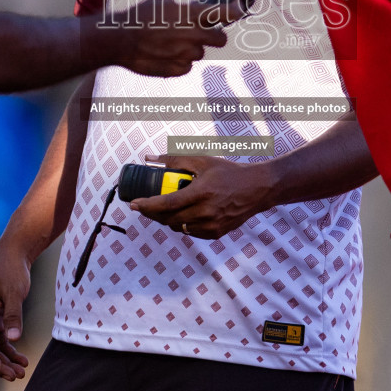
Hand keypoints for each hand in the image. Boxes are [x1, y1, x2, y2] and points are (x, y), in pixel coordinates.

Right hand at [0, 242, 33, 380]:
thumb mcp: (14, 292)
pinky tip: (22, 360)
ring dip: (6, 360)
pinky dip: (11, 350)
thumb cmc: (11, 269)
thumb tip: (13, 338)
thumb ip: (13, 315)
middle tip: (14, 376)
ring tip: (21, 373)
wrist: (14, 254)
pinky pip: (3, 339)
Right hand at [111, 0, 235, 76]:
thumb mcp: (162, 4)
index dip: (234, 12)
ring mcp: (186, 55)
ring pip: (199, 53)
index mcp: (190, 15)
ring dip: (190, 49)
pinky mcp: (178, 69)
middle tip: (201, 33)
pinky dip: (178, 62)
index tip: (241, 11)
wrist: (119, 40)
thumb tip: (192, 14)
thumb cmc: (138, 18)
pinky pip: (186, 66)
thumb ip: (183, 10)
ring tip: (170, 44)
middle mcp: (193, 35)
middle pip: (220, 39)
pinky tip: (163, 55)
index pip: (222, 13)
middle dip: (214, 36)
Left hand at [129, 154, 274, 237]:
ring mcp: (211, 225)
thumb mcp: (203, 161)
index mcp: (200, 193)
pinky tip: (182, 215)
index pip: (166, 204)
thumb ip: (176, 159)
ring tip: (163, 209)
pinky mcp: (216, 233)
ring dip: (167, 220)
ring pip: (178, 227)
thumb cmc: (229, 172)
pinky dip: (183, 224)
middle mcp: (205, 212)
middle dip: (152, 214)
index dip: (147, 205)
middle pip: (168, 219)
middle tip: (144, 206)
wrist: (257, 188)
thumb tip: (151, 158)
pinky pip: (191, 232)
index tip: (133, 204)